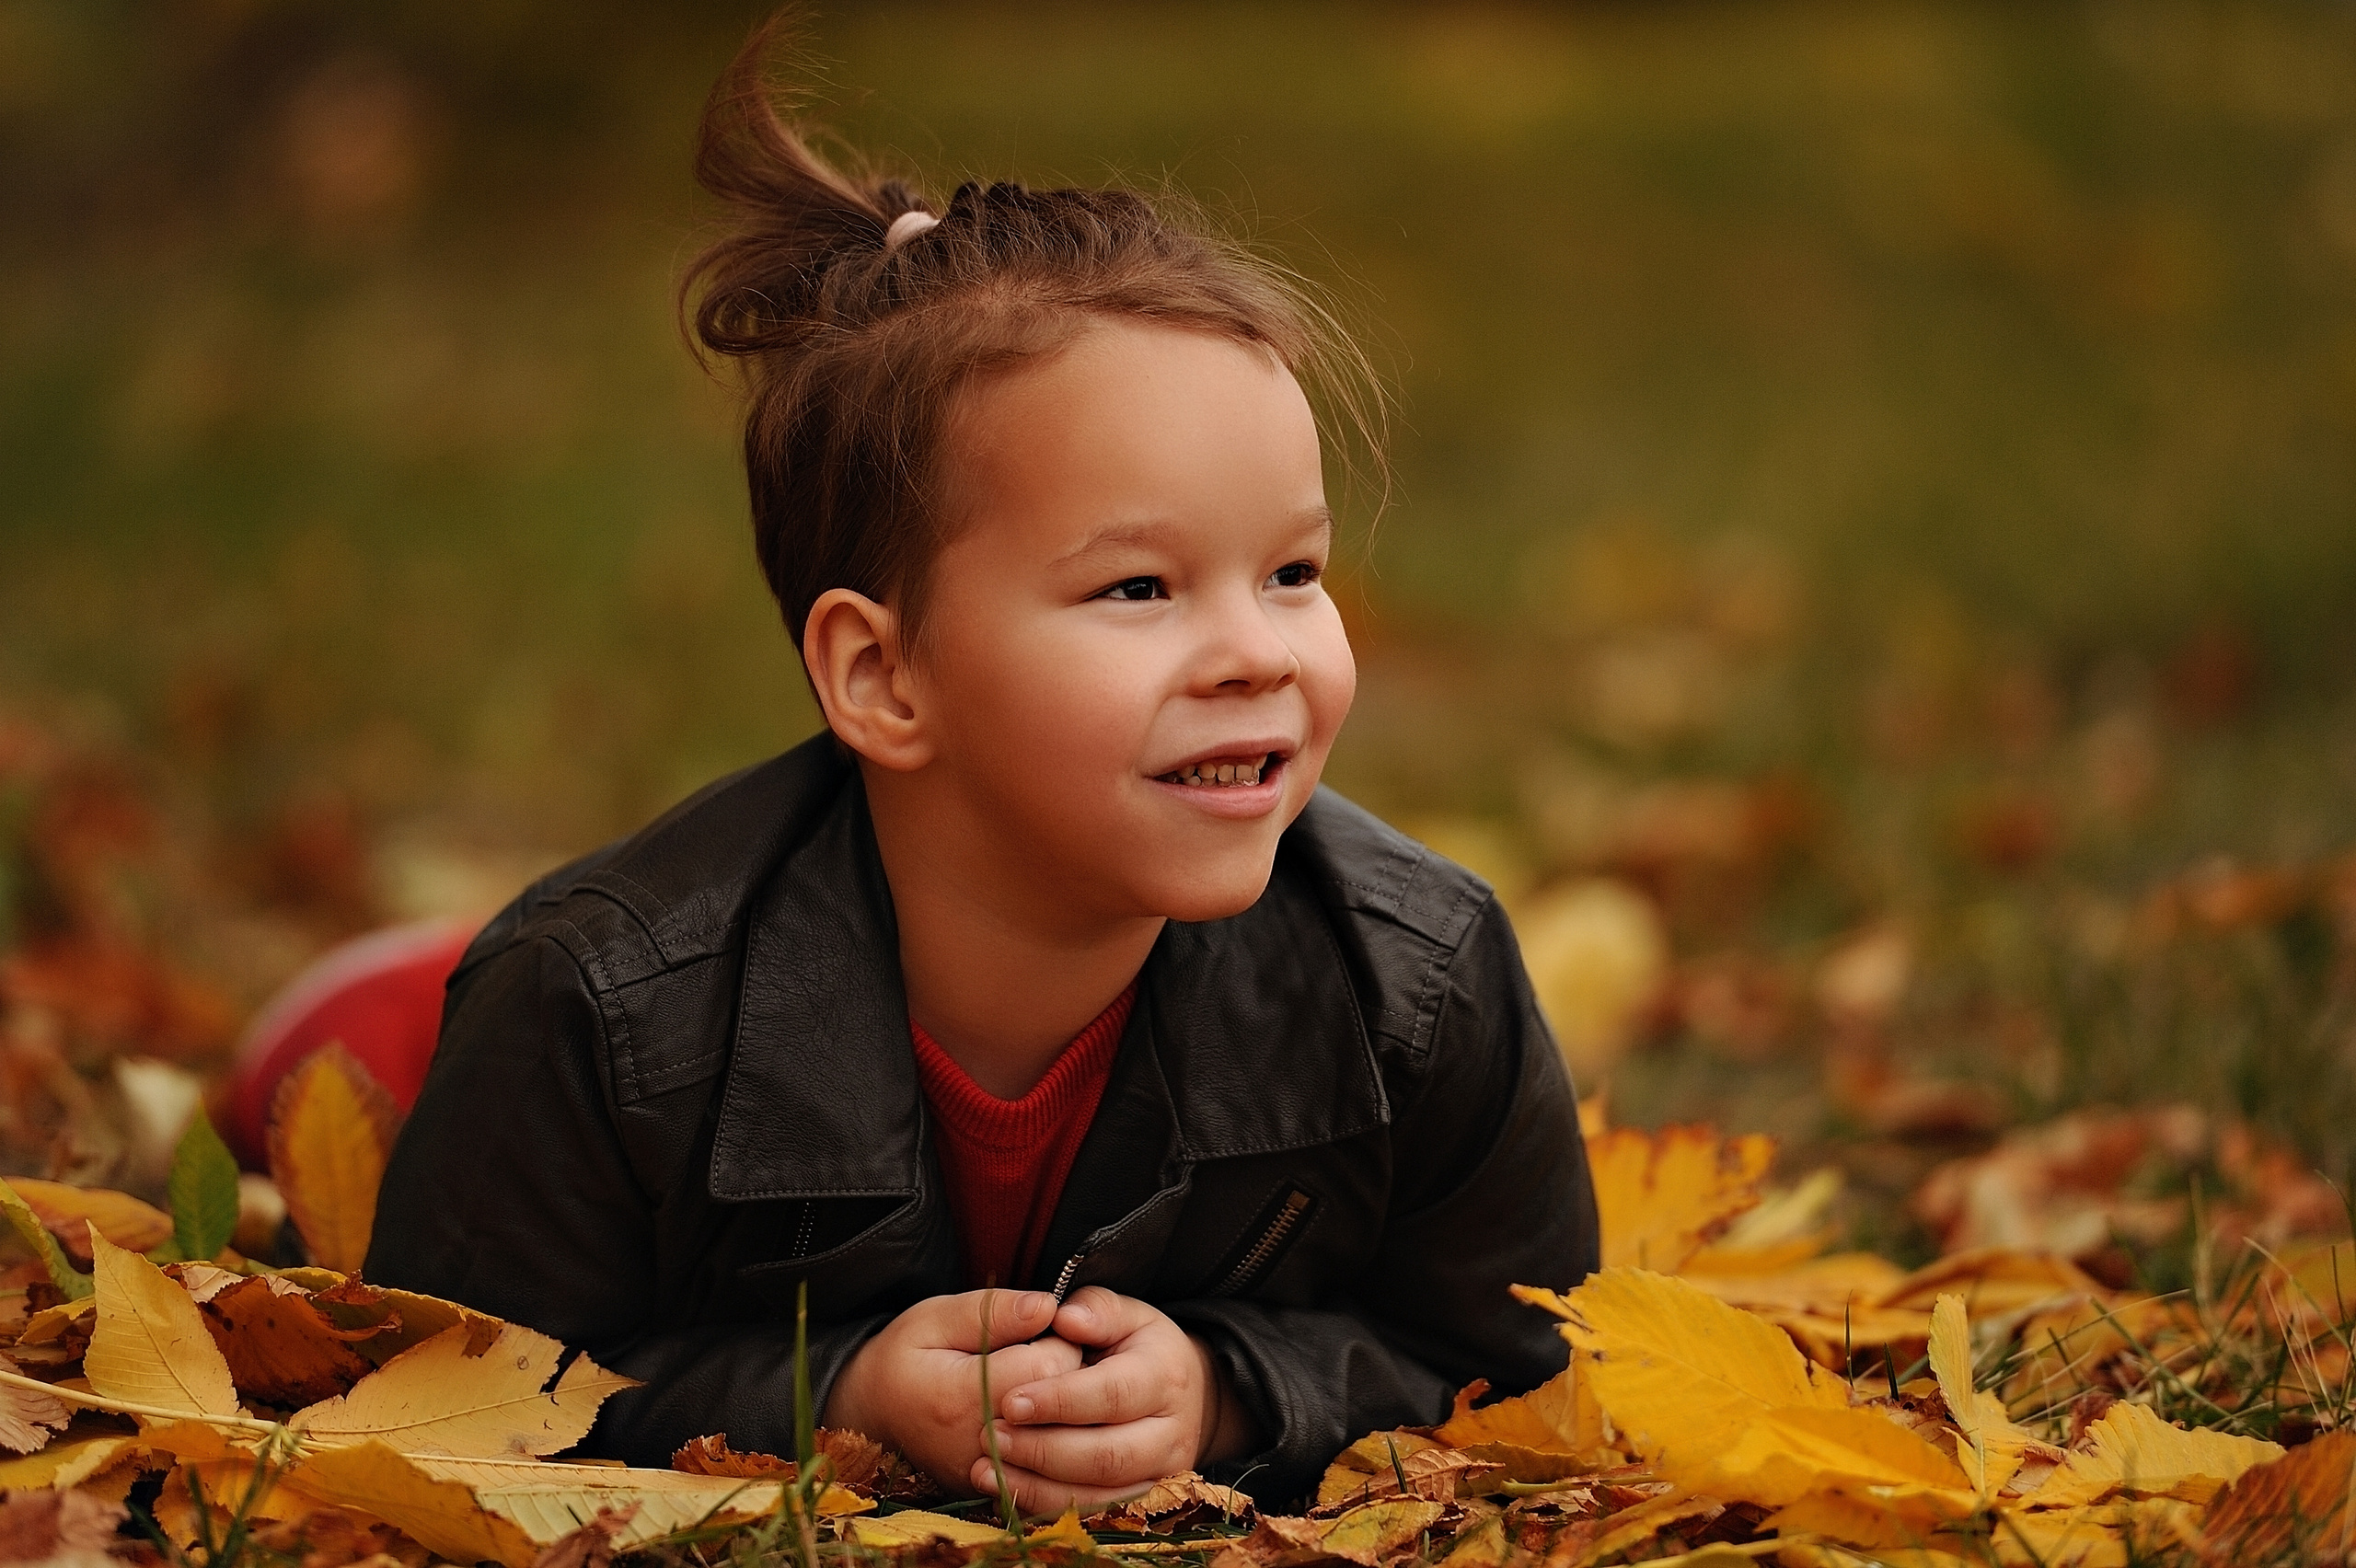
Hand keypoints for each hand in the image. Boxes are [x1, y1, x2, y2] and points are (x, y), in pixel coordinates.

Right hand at [823, 1290, 1082, 1493]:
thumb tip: (1047, 1306)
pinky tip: (1038, 1414)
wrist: (874, 1414)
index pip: (1052, 1363)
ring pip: (1067, 1439)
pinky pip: (1056, 1468)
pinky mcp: (1001, 1490)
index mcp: (963, 1396)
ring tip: (1040, 1381)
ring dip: (1067, 1407)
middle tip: (1044, 1351)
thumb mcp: (937, 1318)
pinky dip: (1057, 1436)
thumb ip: (993, 1311)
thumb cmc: (907, 1356)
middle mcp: (982, 1446)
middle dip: (1071, 1371)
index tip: (1044, 1327)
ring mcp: (993, 1475)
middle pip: (1067, 1404)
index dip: (1061, 1337)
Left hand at [975, 1286, 1257, 1511]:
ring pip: (1099, 1496)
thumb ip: (1096, 1309)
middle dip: (1042, 1450)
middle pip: (1106, 1455)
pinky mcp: (1144, 1505)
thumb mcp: (1125, 1314)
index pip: (1112, 1394)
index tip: (1010, 1401)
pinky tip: (1006, 1489)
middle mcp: (1171, 1433)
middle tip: (990, 1435)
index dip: (1060, 1401)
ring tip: (987, 1466)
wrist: (1182, 1396)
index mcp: (1165, 1376)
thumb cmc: (1138, 1348)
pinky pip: (1093, 1516)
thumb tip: (1065, 1319)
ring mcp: (1161, 1476)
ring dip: (1038, 1486)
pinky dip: (1046, 1507)